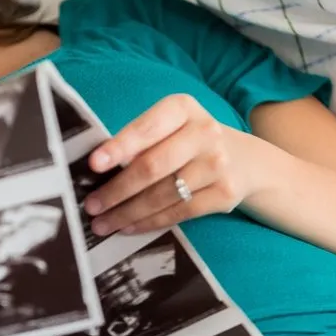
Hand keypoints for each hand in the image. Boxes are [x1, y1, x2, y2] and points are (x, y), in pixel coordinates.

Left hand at [81, 94, 253, 235]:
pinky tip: (129, 227)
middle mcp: (205, 132)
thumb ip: (141, 140)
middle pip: (153, 166)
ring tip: (103, 223)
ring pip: (163, 194)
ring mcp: (217, 164)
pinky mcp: (225, 194)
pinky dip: (150, 222)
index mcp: (183, 108)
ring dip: (128, 212)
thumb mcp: (170, 127)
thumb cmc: (189, 140)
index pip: (147, 127)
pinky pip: (180, 212)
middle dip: (117, 189)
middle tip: (91, 206)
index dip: (119, 146)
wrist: (244, 160)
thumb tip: (98, 170)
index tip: (93, 164)